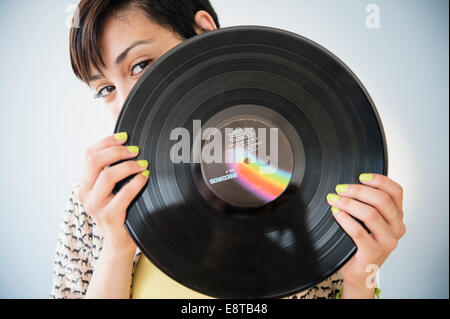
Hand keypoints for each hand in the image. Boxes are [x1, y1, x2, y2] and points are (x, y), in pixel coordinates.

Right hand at [77, 132, 149, 252]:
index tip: (126, 136)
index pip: (89, 154)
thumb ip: (113, 163)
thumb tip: (119, 127)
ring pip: (107, 176)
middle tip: (136, 150)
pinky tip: (145, 177)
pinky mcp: (109, 216)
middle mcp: (85, 193)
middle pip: (94, 161)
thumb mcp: (113, 185)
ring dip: (128, 166)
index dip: (107, 141)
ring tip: (143, 164)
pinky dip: (136, 182)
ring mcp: (95, 206)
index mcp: (84, 182)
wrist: (119, 240)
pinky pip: (123, 194)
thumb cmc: (120, 207)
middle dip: (118, 151)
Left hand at [326, 173, 405, 297]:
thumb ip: (367, 203)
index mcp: (397, 216)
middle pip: (382, 200)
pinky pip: (358, 231)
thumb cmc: (361, 242)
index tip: (361, 176)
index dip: (379, 180)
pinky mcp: (373, 253)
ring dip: (349, 203)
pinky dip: (344, 219)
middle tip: (340, 189)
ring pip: (370, 214)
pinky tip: (336, 213)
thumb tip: (348, 184)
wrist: (360, 271)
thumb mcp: (369, 220)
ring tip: (333, 200)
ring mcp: (387, 242)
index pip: (396, 192)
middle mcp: (397, 228)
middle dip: (358, 191)